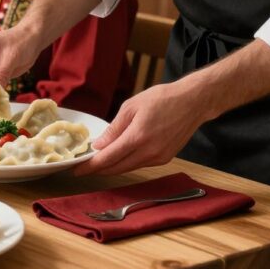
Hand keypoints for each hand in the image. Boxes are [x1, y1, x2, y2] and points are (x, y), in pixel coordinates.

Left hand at [74, 82, 210, 175]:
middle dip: (98, 170)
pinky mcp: (165, 158)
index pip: (108, 158)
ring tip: (97, 163)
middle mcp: (149, 152)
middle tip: (83, 168)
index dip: (90, 166)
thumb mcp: (131, 107)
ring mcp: (159, 157)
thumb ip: (113, 129)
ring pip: (129, 168)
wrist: (192, 102)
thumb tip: (98, 146)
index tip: (77, 169)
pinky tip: (119, 157)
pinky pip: (140, 164)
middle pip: (117, 168)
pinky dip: (127, 163)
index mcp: (137, 137)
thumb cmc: (161, 99)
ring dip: (112, 167)